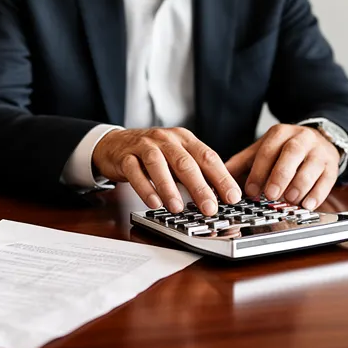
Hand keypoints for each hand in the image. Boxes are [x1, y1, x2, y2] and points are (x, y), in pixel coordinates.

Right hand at [92, 127, 241, 215]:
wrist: (115, 143)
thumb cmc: (153, 153)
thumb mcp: (177, 157)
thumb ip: (196, 172)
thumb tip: (219, 196)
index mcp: (184, 139)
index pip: (207, 157)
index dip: (221, 177)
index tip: (233, 197)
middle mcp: (166, 140)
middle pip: (185, 162)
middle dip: (199, 187)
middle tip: (209, 208)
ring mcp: (144, 146)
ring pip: (158, 165)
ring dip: (169, 188)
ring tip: (178, 208)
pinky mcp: (125, 157)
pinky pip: (135, 172)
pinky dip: (145, 188)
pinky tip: (153, 203)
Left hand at [224, 124, 339, 210]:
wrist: (319, 139)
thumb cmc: (285, 150)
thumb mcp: (263, 150)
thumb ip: (242, 163)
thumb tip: (217, 178)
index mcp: (280, 133)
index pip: (268, 150)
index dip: (258, 171)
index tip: (250, 190)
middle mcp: (301, 139)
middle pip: (291, 154)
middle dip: (280, 175)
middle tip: (270, 195)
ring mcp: (319, 151)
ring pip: (311, 166)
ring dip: (299, 185)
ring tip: (289, 200)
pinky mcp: (332, 166)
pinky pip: (327, 180)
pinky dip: (317, 194)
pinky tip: (307, 205)